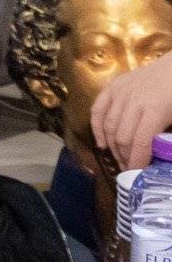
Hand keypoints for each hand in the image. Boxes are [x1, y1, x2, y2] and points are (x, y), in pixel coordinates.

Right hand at [93, 54, 171, 173]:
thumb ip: (169, 137)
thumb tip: (161, 157)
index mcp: (155, 111)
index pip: (140, 143)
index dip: (138, 162)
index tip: (137, 175)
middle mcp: (133, 102)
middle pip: (122, 137)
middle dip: (124, 158)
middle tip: (130, 170)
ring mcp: (120, 92)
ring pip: (109, 126)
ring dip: (112, 147)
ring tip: (119, 159)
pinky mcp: (112, 86)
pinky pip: (98, 109)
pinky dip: (96, 128)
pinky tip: (101, 143)